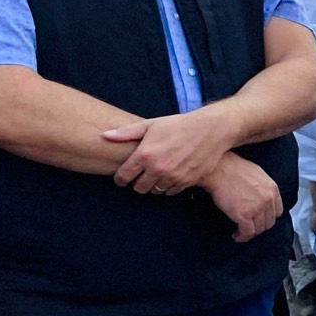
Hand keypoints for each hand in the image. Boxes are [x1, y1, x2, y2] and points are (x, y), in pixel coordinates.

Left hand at [103, 108, 237, 194]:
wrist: (210, 130)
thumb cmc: (179, 125)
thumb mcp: (151, 124)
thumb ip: (126, 133)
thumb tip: (104, 136)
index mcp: (145, 154)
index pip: (123, 176)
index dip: (120, 179)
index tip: (122, 178)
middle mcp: (157, 168)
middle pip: (139, 188)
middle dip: (137, 183)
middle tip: (140, 176)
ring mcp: (173, 177)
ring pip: (155, 191)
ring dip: (154, 185)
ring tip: (157, 175)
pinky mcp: (187, 181)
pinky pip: (171, 191)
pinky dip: (169, 186)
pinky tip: (171, 176)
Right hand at [203, 154, 281, 243]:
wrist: (219, 169)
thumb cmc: (232, 169)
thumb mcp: (257, 174)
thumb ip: (262, 188)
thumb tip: (258, 197)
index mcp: (272, 189)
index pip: (277, 211)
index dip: (268, 218)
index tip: (261, 220)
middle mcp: (268, 200)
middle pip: (269, 222)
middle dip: (259, 227)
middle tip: (250, 227)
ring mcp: (257, 208)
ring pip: (259, 229)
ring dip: (250, 233)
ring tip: (242, 233)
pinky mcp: (244, 215)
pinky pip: (247, 232)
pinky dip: (242, 236)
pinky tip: (237, 235)